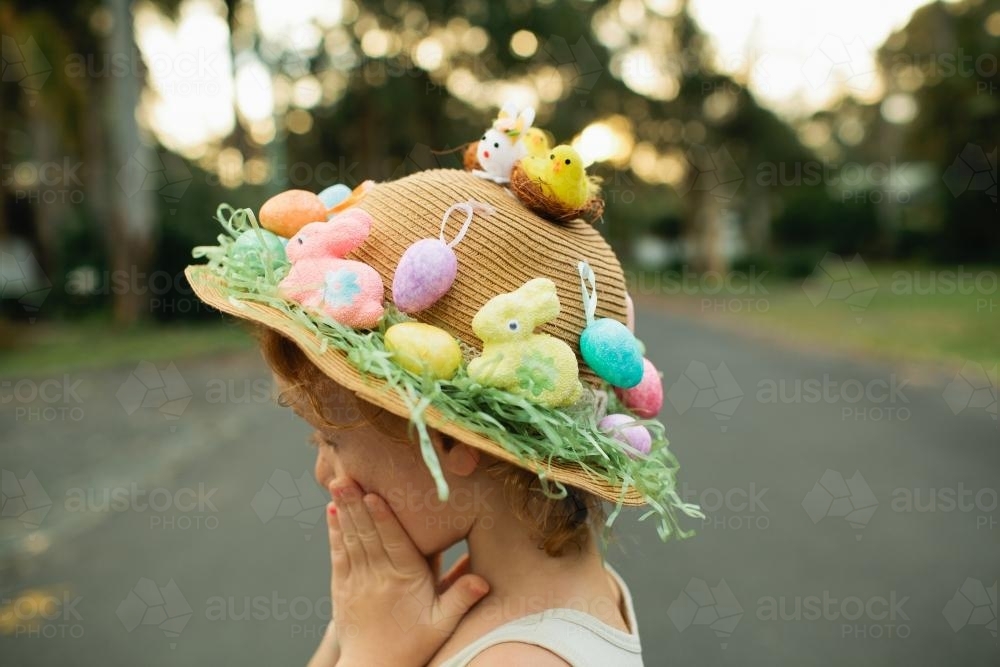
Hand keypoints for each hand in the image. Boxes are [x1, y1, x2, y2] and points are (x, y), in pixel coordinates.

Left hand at [326, 479, 488, 666]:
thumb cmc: (414, 644)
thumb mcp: (443, 624)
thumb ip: (461, 598)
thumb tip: (484, 580)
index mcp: (405, 581)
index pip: (393, 544)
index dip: (383, 520)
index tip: (373, 496)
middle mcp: (379, 578)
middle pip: (367, 535)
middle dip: (355, 504)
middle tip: (345, 477)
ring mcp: (358, 581)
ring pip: (351, 540)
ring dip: (343, 510)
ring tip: (337, 483)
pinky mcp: (343, 587)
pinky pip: (338, 554)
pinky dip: (335, 532)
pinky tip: (332, 511)